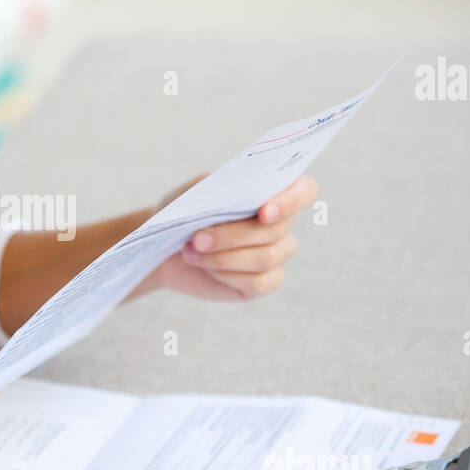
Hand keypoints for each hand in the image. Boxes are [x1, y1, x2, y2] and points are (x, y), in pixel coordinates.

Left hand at [138, 173, 318, 301]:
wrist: (164, 249)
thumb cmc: (182, 214)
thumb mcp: (193, 193)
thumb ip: (218, 187)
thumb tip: (239, 192)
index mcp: (271, 192)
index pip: (305, 190)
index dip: (291, 200)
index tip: (263, 212)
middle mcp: (280, 223)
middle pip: (277, 229)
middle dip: (233, 235)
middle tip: (197, 238)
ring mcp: (275, 254)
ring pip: (266, 257)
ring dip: (225, 256)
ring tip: (191, 252)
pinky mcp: (263, 282)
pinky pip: (259, 282)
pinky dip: (228, 275)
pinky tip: (208, 269)